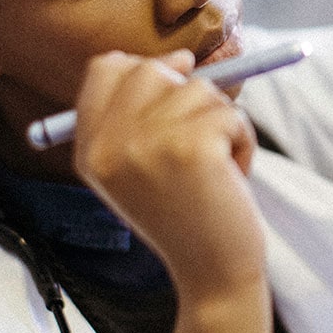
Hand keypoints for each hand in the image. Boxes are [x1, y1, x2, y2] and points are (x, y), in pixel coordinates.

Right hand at [71, 49, 262, 296]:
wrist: (211, 274)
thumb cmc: (188, 216)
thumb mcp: (145, 165)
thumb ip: (146, 111)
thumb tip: (181, 57)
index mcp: (90, 149)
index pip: (106, 68)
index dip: (146, 72)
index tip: (173, 100)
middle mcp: (109, 145)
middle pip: (152, 69)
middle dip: (189, 96)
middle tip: (199, 142)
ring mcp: (146, 145)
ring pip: (200, 90)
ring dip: (222, 125)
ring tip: (214, 170)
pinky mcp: (191, 148)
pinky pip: (232, 114)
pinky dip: (243, 142)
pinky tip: (230, 179)